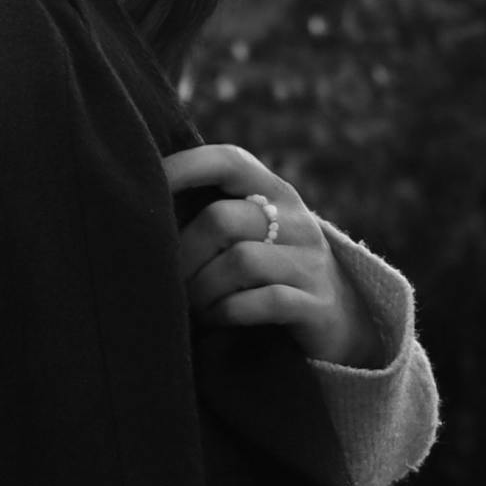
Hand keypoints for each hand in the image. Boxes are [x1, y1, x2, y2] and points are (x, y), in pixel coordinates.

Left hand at [163, 142, 372, 365]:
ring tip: (195, 306)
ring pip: (239, 262)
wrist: (343, 323)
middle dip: (183, 256)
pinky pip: (264, 301)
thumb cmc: (273, 274)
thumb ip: (212, 215)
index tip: (146, 183)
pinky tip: (218, 318)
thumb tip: (142, 207)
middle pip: (220, 220)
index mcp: (275, 193)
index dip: (185, 167)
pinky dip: (229, 312)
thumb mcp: (252, 234)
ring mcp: (311, 262)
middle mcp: (296, 220)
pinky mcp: (317, 305)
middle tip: (170, 282)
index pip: (229, 161)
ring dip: (202, 290)